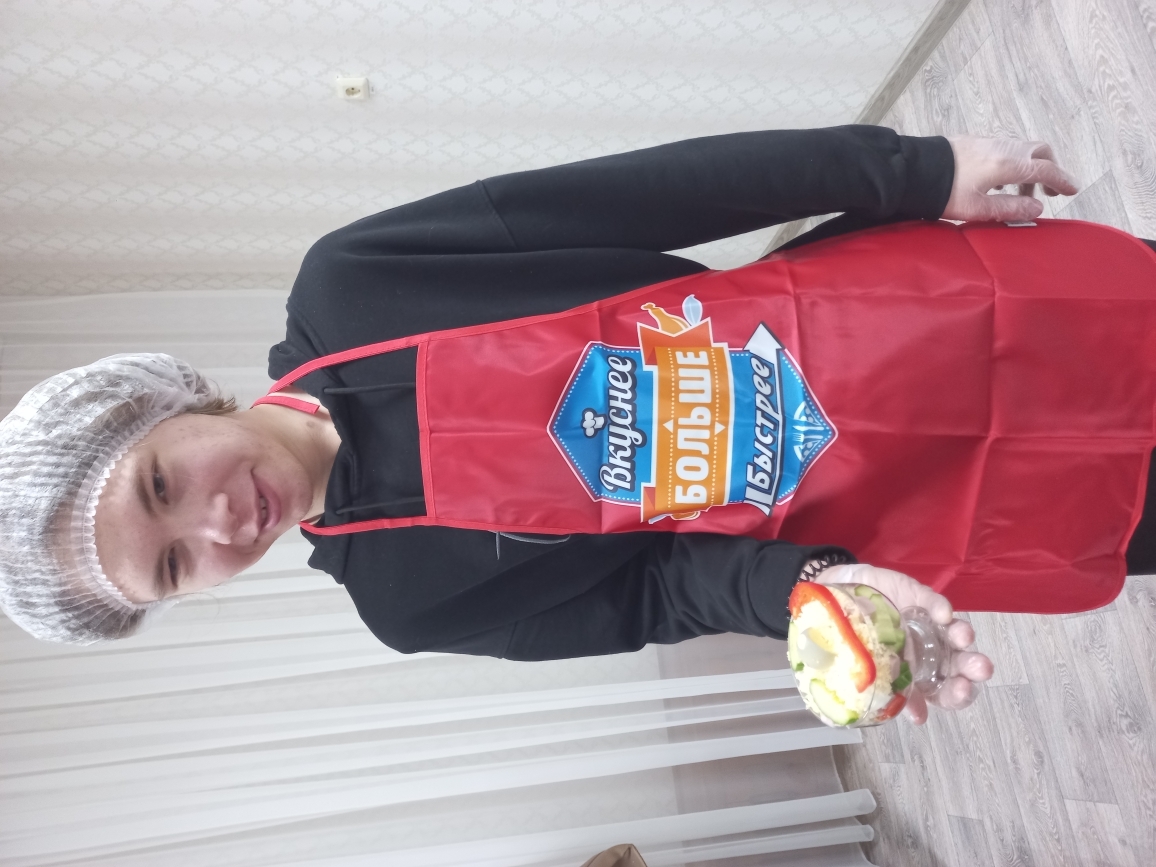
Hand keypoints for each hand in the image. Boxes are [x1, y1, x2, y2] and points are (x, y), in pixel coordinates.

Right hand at [816, 563, 993, 724]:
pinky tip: (942, 614)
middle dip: (972, 665)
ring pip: (954, 631)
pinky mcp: (920, 598)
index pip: (947, 688)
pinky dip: (941, 608)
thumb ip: (900, 691)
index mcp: (923, 674)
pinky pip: (935, 603)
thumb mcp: (877, 670)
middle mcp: (933, 651)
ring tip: (962, 637)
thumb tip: (919, 718)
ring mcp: (928, 624)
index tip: (962, 690)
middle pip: (959, 661)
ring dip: (962, 635)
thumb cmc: (861, 642)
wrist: (840, 604)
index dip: (958, 692)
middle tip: (981, 668)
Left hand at [942, 136, 1079, 222]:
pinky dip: (1013, 162)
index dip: (1061, 180)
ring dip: (1029, 168)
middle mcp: (1002, 147)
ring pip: (1022, 149)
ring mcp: (989, 141)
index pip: (1045, 169)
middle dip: (1049, 169)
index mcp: (1007, 164)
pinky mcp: (975, 141)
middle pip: (1039, 151)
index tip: (1072, 190)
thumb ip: (1010, 208)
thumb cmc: (943, 193)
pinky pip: (1006, 148)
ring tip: (1021, 193)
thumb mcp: (978, 209)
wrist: (912, 171)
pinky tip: (1001, 181)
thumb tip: (1039, 208)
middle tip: (1047, 191)